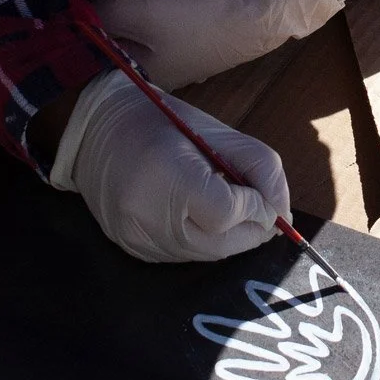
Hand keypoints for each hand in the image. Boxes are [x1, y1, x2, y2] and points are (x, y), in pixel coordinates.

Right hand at [48, 70, 290, 262]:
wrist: (95, 130)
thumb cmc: (162, 123)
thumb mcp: (219, 132)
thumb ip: (262, 170)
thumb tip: (283, 216)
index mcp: (168, 175)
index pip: (229, 213)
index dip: (255, 208)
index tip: (261, 197)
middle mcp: (147, 213)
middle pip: (222, 244)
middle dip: (249, 229)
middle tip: (255, 209)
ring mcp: (136, 236)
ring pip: (206, 256)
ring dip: (227, 238)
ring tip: (224, 209)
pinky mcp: (132, 248)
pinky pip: (183, 257)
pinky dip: (201, 241)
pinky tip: (195, 217)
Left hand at [88, 0, 341, 88]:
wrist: (263, 6)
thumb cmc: (195, 15)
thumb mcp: (136, 11)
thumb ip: (96, 13)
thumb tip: (71, 10)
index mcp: (133, 80)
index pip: (86, 46)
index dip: (78, 9)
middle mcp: (149, 76)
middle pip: (106, 35)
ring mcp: (170, 60)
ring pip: (127, 26)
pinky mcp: (186, 42)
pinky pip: (148, 23)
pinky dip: (144, 2)